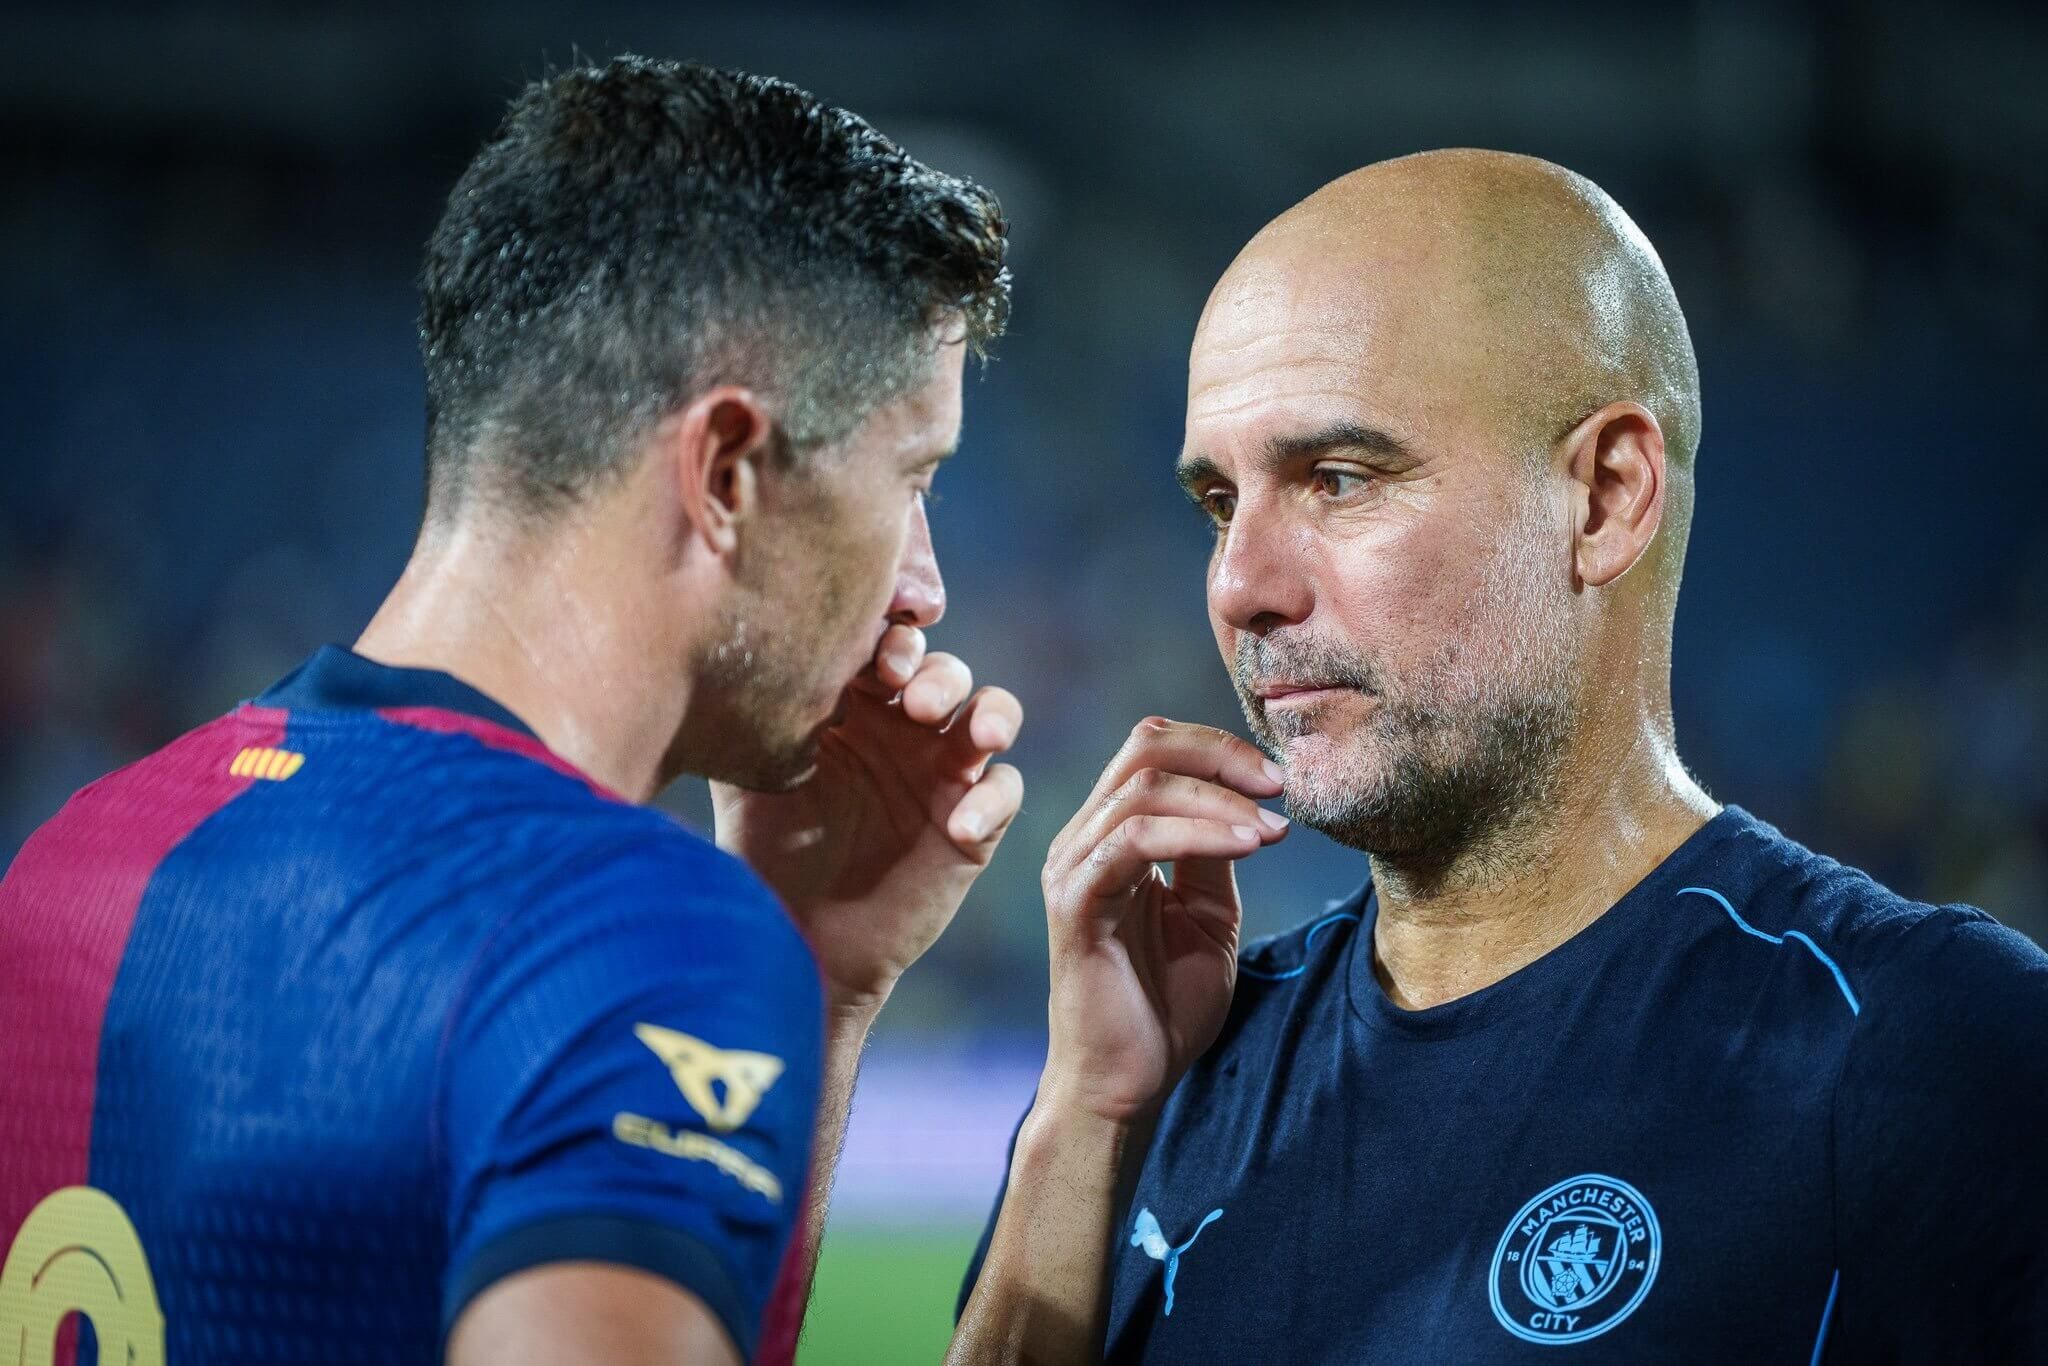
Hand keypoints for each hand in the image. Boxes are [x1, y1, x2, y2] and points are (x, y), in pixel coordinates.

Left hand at [712, 624, 1023, 1016]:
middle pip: (943, 670)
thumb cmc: (766, 852)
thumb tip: (730, 653)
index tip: (878, 660)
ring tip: (977, 737)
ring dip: (991, 713)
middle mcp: (904, 729)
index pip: (886, 646)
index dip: (893, 638)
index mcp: (853, 704)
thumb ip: (751, 714)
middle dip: (937, 674)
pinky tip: (961, 824)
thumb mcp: (747, 775)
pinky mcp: (972, 826)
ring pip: (992, 713)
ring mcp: (942, 774)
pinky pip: (1005, 791)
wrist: (796, 939)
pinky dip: (992, 799)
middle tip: (913, 699)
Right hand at [1037, 718, 1286, 1124]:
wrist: (1128, 1082)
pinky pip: (1133, 842)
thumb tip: (1251, 801)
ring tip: (1271, 830)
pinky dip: (1197, 835)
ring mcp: (1073, 869)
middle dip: (1221, 755)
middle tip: (1279, 786)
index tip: (1280, 780)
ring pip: (1143, 790)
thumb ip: (1215, 854)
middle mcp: (1084, 840)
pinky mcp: (1075, 904)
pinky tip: (1247, 848)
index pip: (1154, 749)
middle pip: (1144, 747)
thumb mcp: (1208, 914)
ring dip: (1219, 801)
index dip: (1219, 749)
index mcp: (1112, 835)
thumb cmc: (1163, 1004)